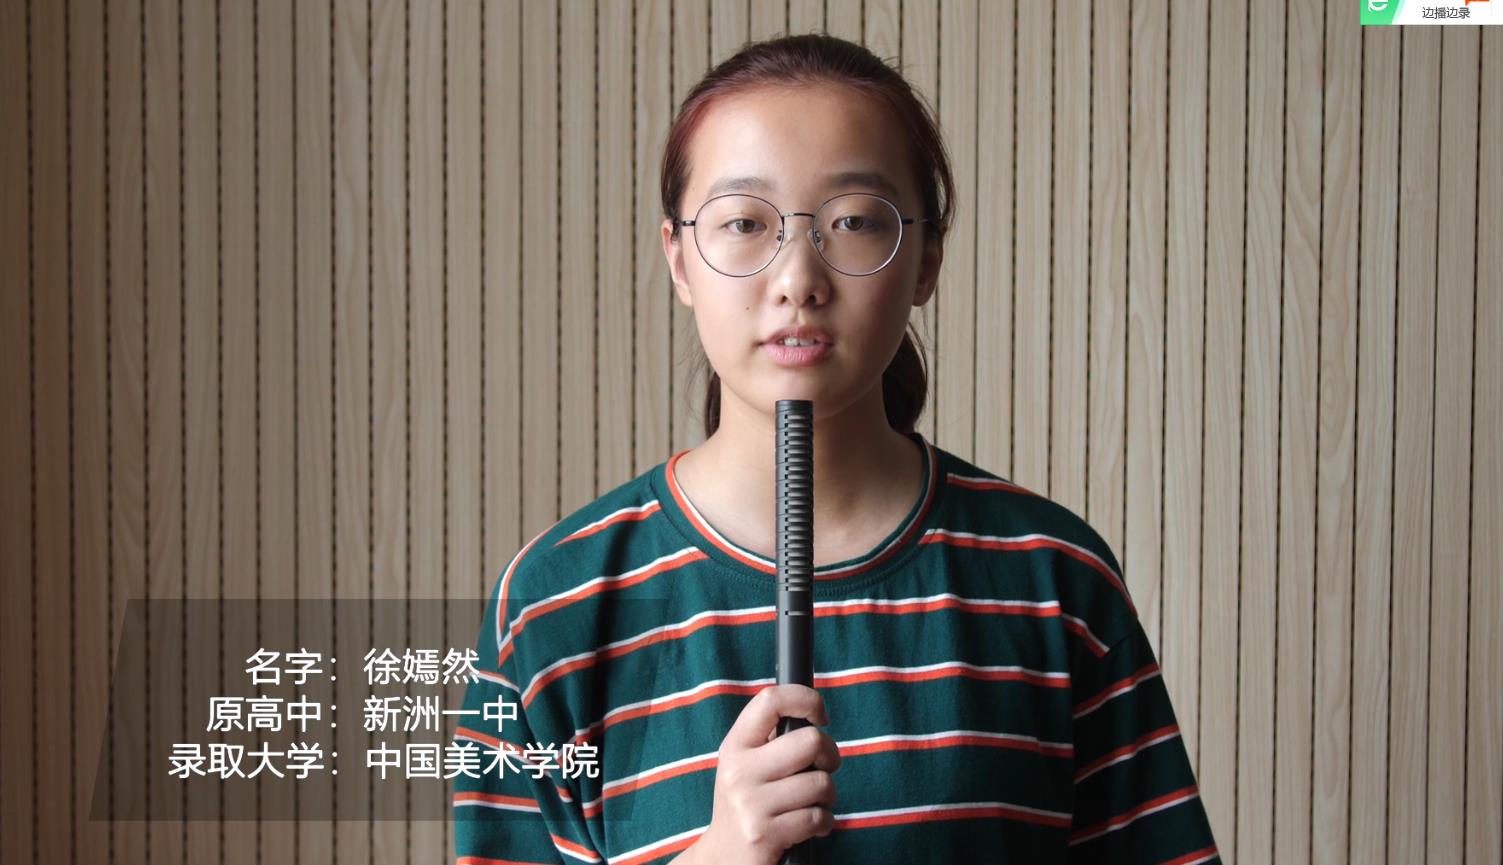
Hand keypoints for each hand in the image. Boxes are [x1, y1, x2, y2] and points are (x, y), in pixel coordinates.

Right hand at [679, 684, 840, 864]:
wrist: (723, 859)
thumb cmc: (747, 804)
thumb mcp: (745, 765)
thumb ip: (771, 739)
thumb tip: (812, 710)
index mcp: (735, 745)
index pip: (770, 700)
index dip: (805, 700)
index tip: (820, 717)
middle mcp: (739, 771)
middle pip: (810, 741)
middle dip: (831, 755)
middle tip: (823, 768)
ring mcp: (751, 804)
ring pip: (821, 783)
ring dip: (828, 797)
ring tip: (811, 803)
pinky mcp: (765, 834)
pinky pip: (818, 817)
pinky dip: (823, 823)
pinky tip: (809, 827)